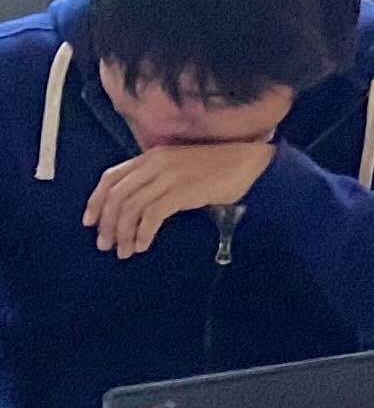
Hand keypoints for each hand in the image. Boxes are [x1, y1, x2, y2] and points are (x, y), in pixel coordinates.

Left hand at [87, 141, 277, 257]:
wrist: (250, 163)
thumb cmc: (217, 168)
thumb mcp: (178, 167)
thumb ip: (156, 178)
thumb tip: (134, 207)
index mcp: (151, 156)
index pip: (110, 178)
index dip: (95, 201)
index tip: (89, 222)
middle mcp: (155, 164)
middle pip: (117, 196)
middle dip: (106, 223)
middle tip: (105, 245)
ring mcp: (169, 176)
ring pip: (131, 207)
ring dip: (123, 233)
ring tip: (124, 251)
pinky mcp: (183, 191)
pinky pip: (153, 215)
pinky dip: (143, 233)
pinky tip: (144, 245)